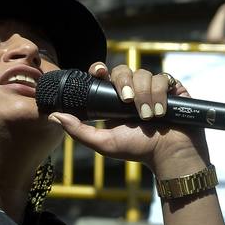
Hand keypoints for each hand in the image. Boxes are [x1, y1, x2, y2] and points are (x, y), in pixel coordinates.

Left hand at [47, 61, 208, 174]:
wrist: (170, 154)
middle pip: (123, 70)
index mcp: (116, 100)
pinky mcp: (172, 88)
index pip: (105, 75)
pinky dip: (160, 93)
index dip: (100, 69)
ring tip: (147, 116)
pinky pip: (162, 77)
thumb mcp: (104, 143)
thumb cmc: (138, 150)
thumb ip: (78, 130)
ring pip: (143, 73)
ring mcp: (154, 88)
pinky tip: (160, 111)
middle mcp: (134, 91)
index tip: (98, 71)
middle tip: (127, 102)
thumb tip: (53, 115)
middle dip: (124, 83)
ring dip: (144, 94)